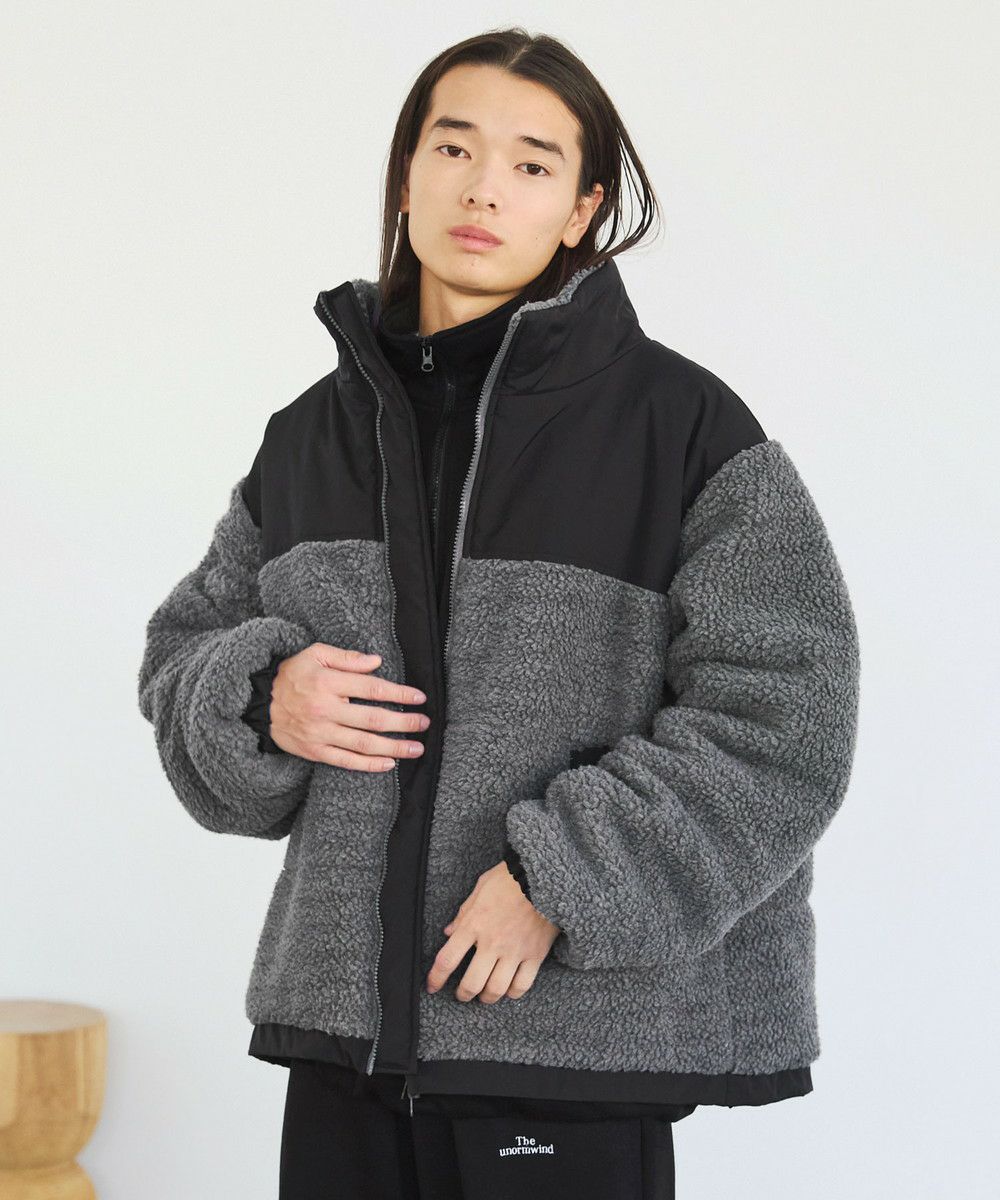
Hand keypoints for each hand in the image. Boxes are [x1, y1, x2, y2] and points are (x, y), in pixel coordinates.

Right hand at [269, 643, 429, 770]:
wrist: (260, 702)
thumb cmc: (292, 674)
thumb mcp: (315, 654)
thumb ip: (347, 657)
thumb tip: (377, 662)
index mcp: (327, 682)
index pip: (372, 688)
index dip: (399, 693)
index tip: (419, 697)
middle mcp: (325, 709)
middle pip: (372, 719)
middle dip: (403, 723)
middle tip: (424, 724)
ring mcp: (320, 733)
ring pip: (363, 744)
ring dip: (394, 747)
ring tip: (416, 748)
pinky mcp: (314, 751)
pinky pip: (346, 761)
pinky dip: (369, 765)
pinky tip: (389, 763)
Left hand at [426, 862, 560, 1002]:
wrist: (544, 875)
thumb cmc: (509, 878)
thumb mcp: (480, 888)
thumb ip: (463, 913)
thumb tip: (449, 932)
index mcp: (473, 924)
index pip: (447, 960)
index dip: (435, 978)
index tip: (431, 987)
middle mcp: (492, 942)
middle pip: (472, 983)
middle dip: (463, 994)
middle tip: (462, 995)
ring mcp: (514, 950)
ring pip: (496, 989)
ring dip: (487, 998)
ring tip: (485, 996)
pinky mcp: (535, 954)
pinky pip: (522, 985)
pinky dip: (513, 993)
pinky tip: (509, 990)